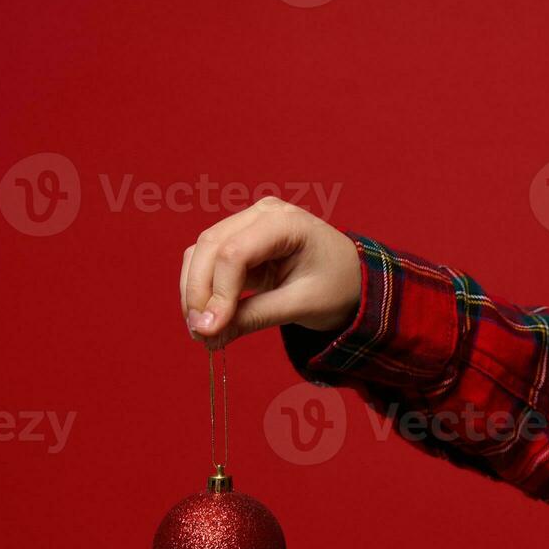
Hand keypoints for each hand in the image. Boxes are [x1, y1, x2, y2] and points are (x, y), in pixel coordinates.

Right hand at [179, 196, 361, 347]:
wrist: (354, 279)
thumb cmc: (338, 286)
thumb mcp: (302, 305)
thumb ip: (255, 316)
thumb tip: (209, 333)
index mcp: (286, 223)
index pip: (235, 253)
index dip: (217, 292)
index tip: (210, 329)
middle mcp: (261, 215)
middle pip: (210, 247)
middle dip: (198, 293)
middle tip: (199, 334)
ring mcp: (248, 225)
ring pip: (202, 253)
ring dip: (195, 292)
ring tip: (203, 332)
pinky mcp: (240, 243)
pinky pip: (209, 262)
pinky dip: (204, 290)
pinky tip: (210, 319)